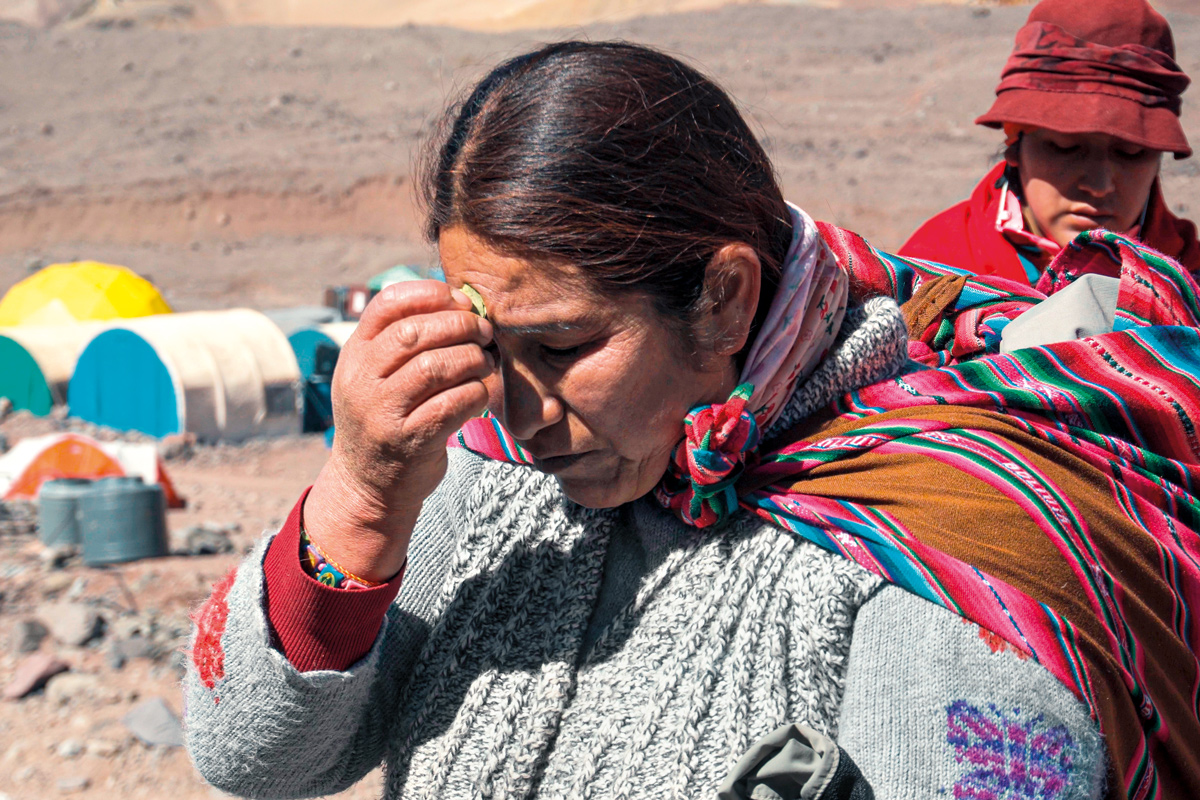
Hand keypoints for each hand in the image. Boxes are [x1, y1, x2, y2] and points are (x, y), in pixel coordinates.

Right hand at [303, 280, 493, 581]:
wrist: (369, 485)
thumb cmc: (386, 418)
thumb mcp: (377, 376)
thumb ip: (404, 341)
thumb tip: (460, 301)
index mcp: (355, 355)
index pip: (386, 306)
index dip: (427, 294)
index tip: (457, 299)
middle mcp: (362, 381)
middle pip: (415, 333)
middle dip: (460, 325)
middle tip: (484, 331)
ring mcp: (383, 412)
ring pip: (436, 367)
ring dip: (473, 359)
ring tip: (486, 362)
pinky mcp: (410, 441)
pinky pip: (453, 404)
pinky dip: (476, 392)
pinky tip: (481, 393)